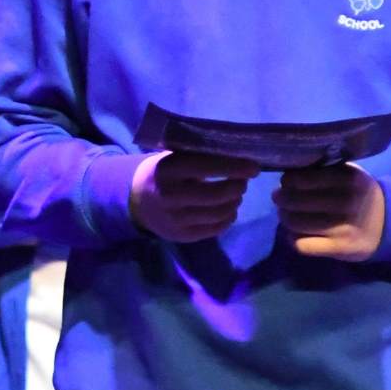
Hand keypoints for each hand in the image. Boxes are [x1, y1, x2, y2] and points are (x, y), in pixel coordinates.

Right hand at [129, 151, 258, 241]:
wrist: (137, 201)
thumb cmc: (164, 173)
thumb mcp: (174, 158)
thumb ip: (200, 156)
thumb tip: (239, 154)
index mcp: (169, 170)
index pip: (207, 167)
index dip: (234, 167)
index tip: (253, 167)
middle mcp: (170, 196)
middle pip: (216, 194)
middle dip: (237, 187)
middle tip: (243, 182)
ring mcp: (175, 218)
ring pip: (218, 213)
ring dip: (234, 203)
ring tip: (236, 195)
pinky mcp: (181, 235)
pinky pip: (214, 229)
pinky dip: (228, 218)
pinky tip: (229, 210)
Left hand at [275, 163, 384, 260]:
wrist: (388, 223)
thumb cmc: (359, 194)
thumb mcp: (348, 174)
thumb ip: (323, 171)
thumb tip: (286, 174)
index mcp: (347, 178)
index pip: (300, 179)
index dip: (288, 181)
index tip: (287, 183)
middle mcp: (346, 201)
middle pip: (293, 201)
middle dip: (281, 200)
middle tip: (281, 199)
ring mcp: (342, 226)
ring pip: (294, 222)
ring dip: (285, 218)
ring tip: (287, 215)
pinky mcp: (339, 247)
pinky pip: (301, 244)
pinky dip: (293, 239)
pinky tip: (297, 234)